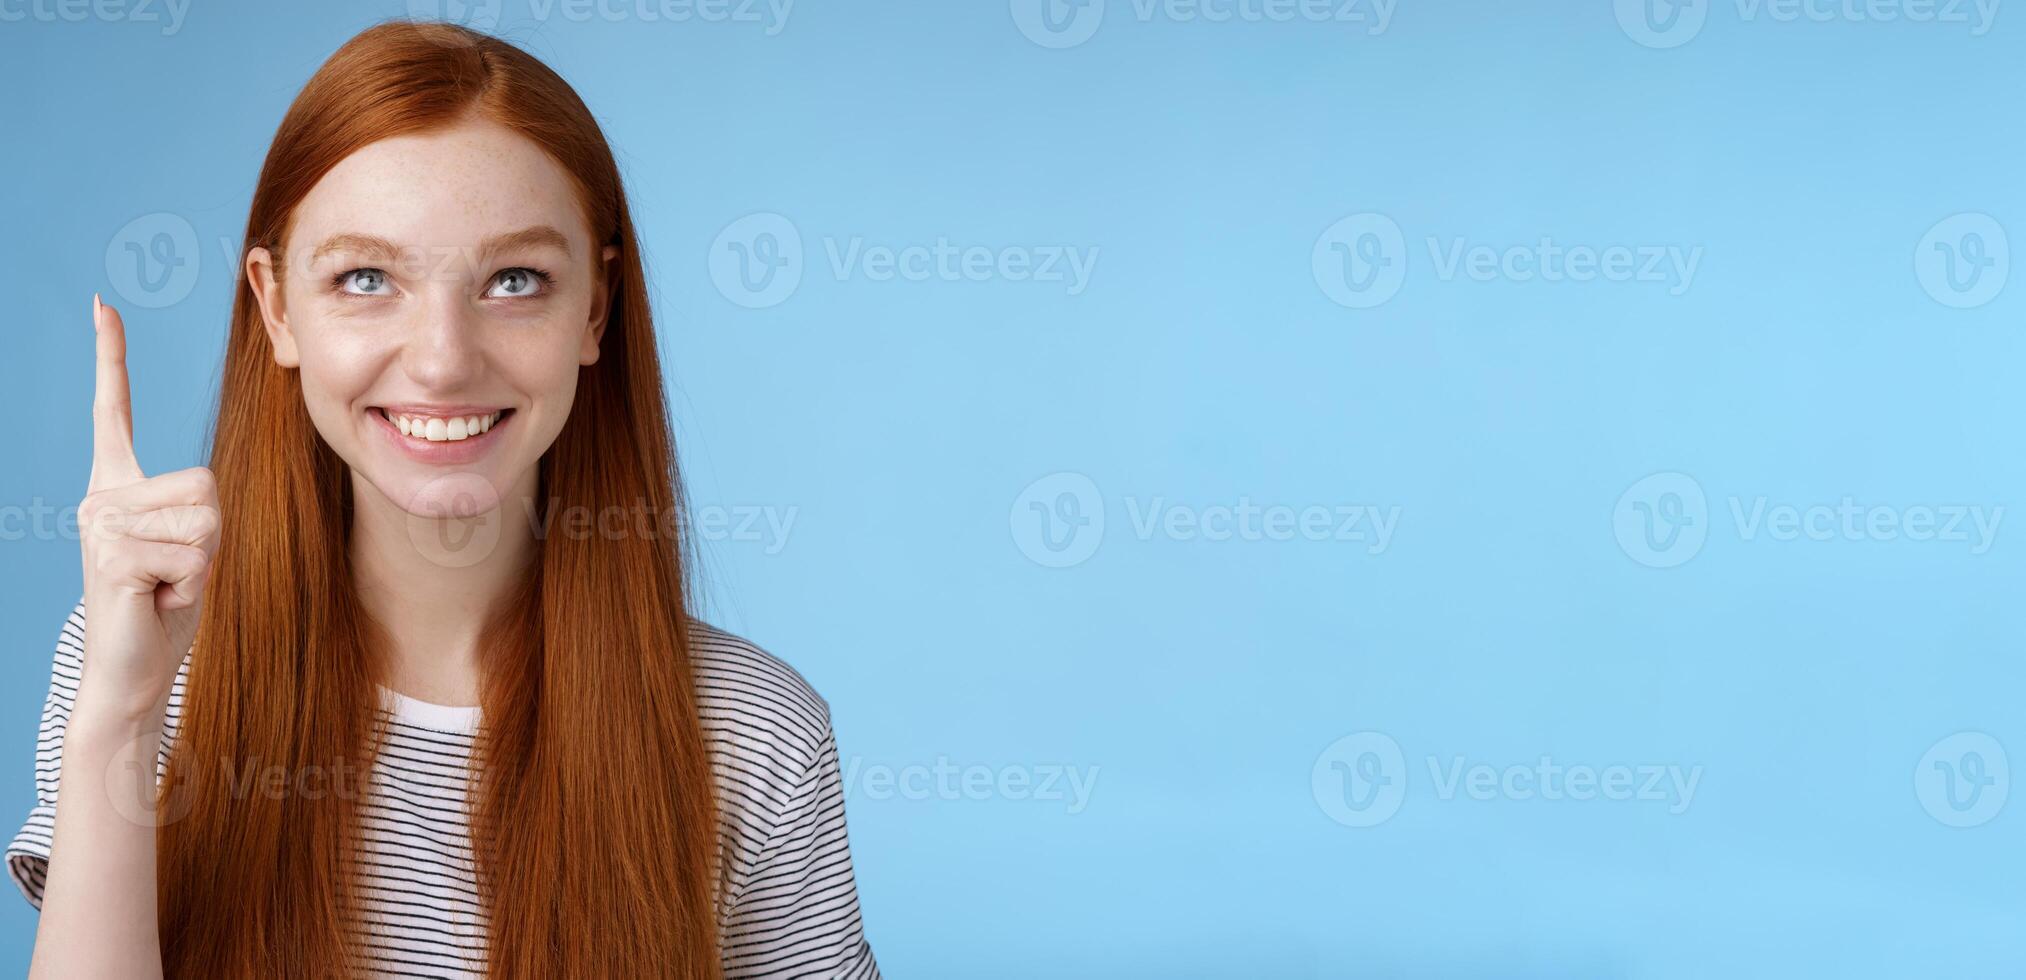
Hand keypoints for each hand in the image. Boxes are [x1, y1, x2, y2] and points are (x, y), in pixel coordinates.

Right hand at [74, 295, 219, 724]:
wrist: (131, 674)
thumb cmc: (163, 610)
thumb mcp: (187, 547)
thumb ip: (192, 510)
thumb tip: (201, 491)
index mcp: (116, 487)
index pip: (115, 410)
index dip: (111, 356)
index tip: (101, 304)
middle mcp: (100, 496)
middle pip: (205, 483)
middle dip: (210, 537)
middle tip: (174, 573)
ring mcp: (99, 523)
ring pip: (205, 519)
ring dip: (201, 563)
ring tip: (165, 587)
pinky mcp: (112, 554)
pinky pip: (194, 553)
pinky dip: (191, 585)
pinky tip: (157, 602)